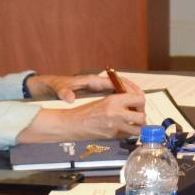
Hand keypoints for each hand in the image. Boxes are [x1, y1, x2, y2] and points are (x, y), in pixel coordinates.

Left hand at [26, 72, 141, 101]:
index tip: (135, 99)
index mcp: (92, 80)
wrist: (52, 85)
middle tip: (142, 108)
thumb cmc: (57, 86)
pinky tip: (129, 113)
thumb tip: (68, 97)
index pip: (114, 82)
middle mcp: (99, 82)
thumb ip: (64, 92)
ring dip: (132, 99)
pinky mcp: (100, 92)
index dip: (126, 89)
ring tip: (140, 112)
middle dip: (134, 95)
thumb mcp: (59, 89)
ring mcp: (100, 87)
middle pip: (123, 85)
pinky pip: (118, 96)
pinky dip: (125, 102)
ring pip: (123, 91)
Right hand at [66, 90, 145, 137]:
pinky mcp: (113, 136)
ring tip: (134, 122)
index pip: (139, 99)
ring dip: (139, 126)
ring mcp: (115, 126)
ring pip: (138, 129)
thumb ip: (121, 99)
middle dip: (142, 115)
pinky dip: (130, 132)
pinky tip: (125, 127)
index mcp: (114, 100)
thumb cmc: (86, 111)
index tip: (139, 103)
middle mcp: (116, 113)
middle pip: (141, 116)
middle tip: (138, 113)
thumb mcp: (104, 99)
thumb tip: (135, 99)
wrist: (74, 124)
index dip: (142, 101)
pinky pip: (129, 135)